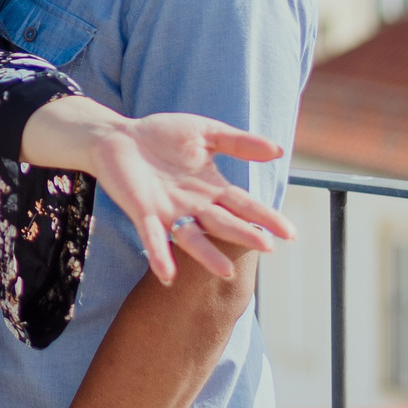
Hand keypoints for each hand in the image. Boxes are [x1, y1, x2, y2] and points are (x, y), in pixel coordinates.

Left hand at [20, 98, 294, 282]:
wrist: (117, 136)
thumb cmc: (161, 134)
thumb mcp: (205, 133)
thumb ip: (239, 142)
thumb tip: (278, 150)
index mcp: (211, 187)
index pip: (244, 205)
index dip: (265, 217)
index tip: (290, 233)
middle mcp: (193, 205)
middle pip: (223, 222)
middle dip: (244, 234)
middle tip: (268, 247)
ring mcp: (168, 212)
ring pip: (192, 237)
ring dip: (207, 255)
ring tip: (226, 272)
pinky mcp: (142, 212)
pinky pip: (152, 237)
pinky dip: (160, 255)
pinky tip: (167, 275)